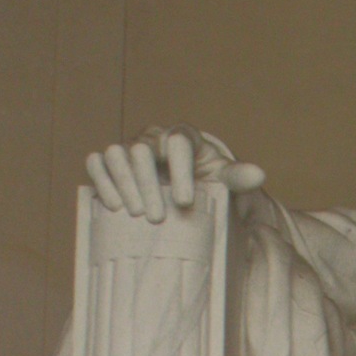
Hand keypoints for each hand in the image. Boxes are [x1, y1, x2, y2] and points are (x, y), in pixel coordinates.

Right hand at [85, 125, 265, 221]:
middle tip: (157, 218)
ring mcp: (129, 149)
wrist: (188, 187)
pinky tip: (112, 205)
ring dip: (123, 184)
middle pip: (142, 151)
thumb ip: (238, 176)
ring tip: (135, 214)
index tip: (185, 201)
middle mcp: (151, 138)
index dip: (180, 170)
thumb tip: (259, 174)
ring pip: (116, 154)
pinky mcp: (112, 163)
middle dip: (148, 184)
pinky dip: (101, 180)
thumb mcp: (224, 179)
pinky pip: (97, 162)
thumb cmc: (206, 181)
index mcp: (182, 137)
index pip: (177, 143)